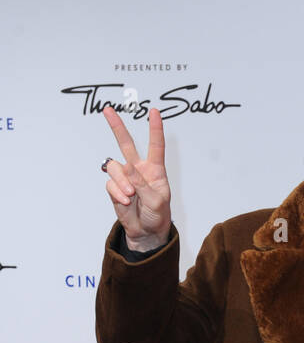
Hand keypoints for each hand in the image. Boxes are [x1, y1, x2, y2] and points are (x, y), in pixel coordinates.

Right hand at [101, 106, 171, 250]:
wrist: (146, 232)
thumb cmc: (157, 216)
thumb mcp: (157, 201)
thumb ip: (143, 184)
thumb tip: (127, 167)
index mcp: (155, 170)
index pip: (155, 145)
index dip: (155, 129)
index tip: (154, 112)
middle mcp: (138, 169)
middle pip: (126, 143)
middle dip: (116, 126)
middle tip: (108, 110)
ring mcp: (125, 178)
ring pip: (115, 167)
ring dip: (122, 182)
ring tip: (130, 196)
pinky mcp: (115, 188)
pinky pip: (111, 184)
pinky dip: (117, 193)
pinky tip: (125, 201)